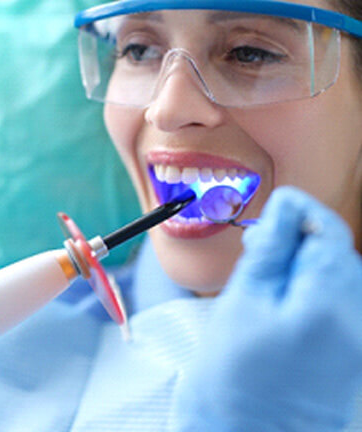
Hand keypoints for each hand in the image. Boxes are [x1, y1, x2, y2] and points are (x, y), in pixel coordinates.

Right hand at [172, 186, 361, 431]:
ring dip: (308, 266)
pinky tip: (285, 303)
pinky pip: (342, 306)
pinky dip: (315, 292)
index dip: (302, 211)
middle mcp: (358, 324)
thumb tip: (287, 206)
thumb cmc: (231, 373)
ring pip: (342, 279)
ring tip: (269, 279)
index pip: (330, 233)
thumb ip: (271, 248)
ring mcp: (360, 344)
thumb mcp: (243, 298)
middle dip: (303, 240)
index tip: (277, 207)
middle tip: (261, 247)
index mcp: (329, 306)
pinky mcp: (354, 357)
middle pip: (340, 255)